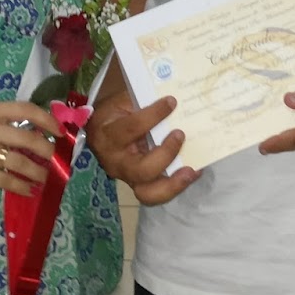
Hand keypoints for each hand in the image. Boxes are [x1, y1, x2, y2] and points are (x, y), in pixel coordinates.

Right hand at [0, 101, 60, 195]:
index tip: (59, 131)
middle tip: (55, 159)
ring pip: (19, 162)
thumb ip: (10, 122)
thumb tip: (45, 133)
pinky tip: (29, 189)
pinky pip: (5, 180)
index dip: (47, 120)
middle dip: (46, 150)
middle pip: (26, 138)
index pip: (26, 110)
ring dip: (37, 172)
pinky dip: (21, 186)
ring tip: (44, 177)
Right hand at [87, 89, 196, 205]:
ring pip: (148, 193)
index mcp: (109, 136)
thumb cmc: (115, 113)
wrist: (101, 131)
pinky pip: (157, 193)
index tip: (172, 102)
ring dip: (173, 184)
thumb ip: (144, 102)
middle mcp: (116, 162)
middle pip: (141, 170)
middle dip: (165, 154)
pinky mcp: (139, 185)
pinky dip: (176, 185)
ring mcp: (127, 177)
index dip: (154, 115)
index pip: (132, 128)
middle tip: (180, 134)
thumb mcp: (123, 101)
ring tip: (192, 170)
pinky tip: (193, 172)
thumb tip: (174, 101)